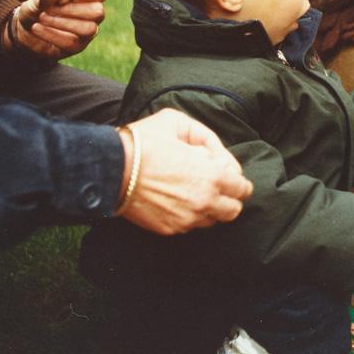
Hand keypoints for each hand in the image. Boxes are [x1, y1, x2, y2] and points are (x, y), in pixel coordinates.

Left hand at [8, 0, 108, 59]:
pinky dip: (51, 34)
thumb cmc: (36, 7)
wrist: (23, 27)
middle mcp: (92, 16)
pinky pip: (70, 42)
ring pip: (88, 29)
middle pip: (97, 12)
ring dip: (63, 22)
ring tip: (42, 17)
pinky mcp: (75, 48)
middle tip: (49, 7)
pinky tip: (36, 28)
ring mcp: (86, 33)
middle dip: (73, 9)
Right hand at [118, 108, 252, 234]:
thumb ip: (206, 138)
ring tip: (191, 192)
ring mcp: (187, 220)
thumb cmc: (145, 141)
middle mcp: (205, 202)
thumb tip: (217, 157)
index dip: (237, 180)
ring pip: (212, 221)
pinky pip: (189, 227)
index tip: (226, 174)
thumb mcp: (178, 123)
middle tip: (214, 186)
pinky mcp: (169, 230)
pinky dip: (188, 216)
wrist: (110, 168)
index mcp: (213, 176)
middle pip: (233, 211)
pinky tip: (175, 200)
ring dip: (209, 208)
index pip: (243, 189)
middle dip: (229, 198)